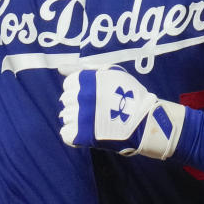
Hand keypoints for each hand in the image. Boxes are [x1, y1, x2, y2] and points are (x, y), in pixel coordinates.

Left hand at [58, 66, 185, 159]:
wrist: (144, 122)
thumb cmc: (128, 94)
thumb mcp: (111, 72)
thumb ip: (84, 68)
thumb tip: (60, 69)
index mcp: (87, 80)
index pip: (68, 84)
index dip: (80, 90)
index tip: (93, 96)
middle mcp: (81, 97)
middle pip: (65, 100)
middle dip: (78, 104)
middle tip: (94, 110)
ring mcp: (80, 117)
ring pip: (65, 117)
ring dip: (76, 119)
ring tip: (93, 122)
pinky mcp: (82, 135)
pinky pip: (66, 134)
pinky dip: (74, 134)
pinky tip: (88, 132)